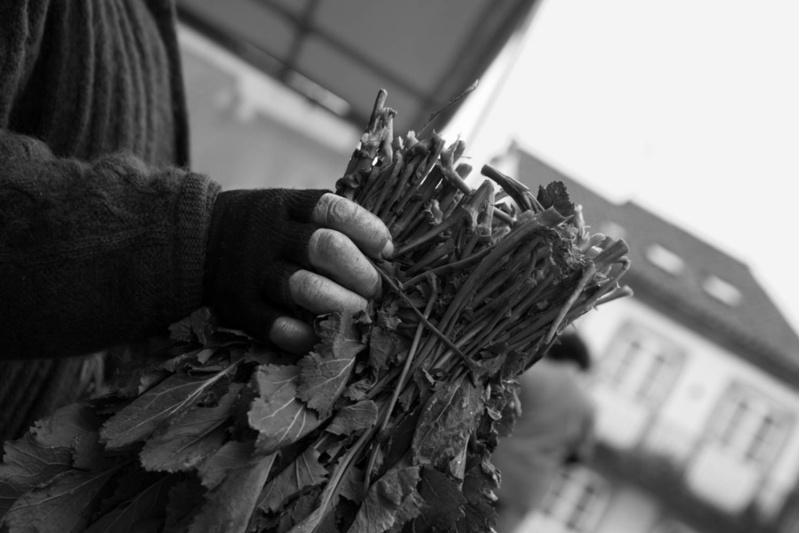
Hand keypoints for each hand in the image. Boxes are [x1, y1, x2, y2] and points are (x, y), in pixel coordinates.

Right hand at [204, 189, 391, 353]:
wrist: (194, 240)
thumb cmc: (264, 228)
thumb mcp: (289, 209)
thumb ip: (330, 224)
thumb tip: (386, 254)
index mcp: (289, 206)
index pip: (335, 209)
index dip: (368, 230)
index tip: (386, 250)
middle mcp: (272, 235)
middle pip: (326, 247)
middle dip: (361, 272)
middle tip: (375, 289)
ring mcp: (254, 271)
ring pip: (304, 287)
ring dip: (341, 304)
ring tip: (359, 314)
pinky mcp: (239, 306)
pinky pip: (275, 325)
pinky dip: (303, 335)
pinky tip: (321, 337)